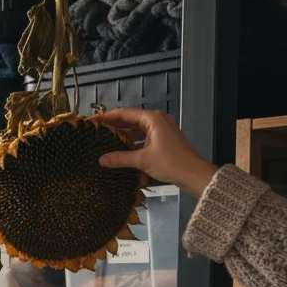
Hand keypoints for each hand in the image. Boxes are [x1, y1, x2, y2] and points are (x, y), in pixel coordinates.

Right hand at [92, 108, 218, 197]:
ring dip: (122, 133)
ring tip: (104, 139)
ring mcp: (162, 129)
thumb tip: (100, 160)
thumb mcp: (142, 160)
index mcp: (152, 119)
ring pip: (137, 128)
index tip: (92, 121)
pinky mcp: (164, 138)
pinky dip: (132, 140)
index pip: (124, 113)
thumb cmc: (171, 163)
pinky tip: (121, 148)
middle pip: (130, 119)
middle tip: (95, 131)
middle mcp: (157, 120)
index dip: (107, 117)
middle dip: (113, 125)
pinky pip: (143, 136)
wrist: (194, 174)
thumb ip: (120, 158)